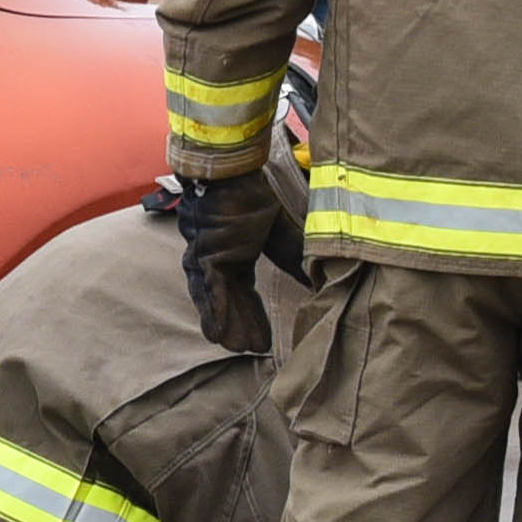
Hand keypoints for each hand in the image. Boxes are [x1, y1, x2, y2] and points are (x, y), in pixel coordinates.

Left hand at [173, 172, 286, 354]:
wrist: (232, 171)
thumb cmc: (252, 193)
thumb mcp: (279, 230)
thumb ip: (293, 255)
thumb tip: (316, 278)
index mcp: (235, 254)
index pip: (244, 292)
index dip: (253, 314)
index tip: (262, 338)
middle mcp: (217, 259)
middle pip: (229, 300)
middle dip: (240, 325)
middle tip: (248, 351)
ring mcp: (207, 258)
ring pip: (217, 299)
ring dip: (226, 324)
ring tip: (233, 349)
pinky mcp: (204, 254)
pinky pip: (210, 289)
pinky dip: (215, 311)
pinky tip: (217, 335)